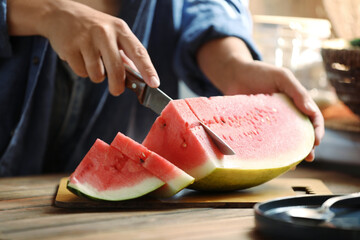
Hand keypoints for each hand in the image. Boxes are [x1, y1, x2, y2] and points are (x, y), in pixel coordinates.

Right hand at [7, 0, 158, 95]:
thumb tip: (138, 78)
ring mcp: (85, 39)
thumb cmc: (93, 28)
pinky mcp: (69, 47)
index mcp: (120, 29)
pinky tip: (79, 57)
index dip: (148, 69)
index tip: (154, 83)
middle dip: (118, 86)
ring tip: (92, 62)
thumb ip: (125, 55)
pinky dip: (82, 70)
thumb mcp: (113, 33)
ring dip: (96, 76)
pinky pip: (81, 72)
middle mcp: (104, 32)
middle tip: (117, 91)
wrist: (60, 14)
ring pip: (97, 74)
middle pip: (117, 70)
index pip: (138, 52)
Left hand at [197, 37, 323, 160]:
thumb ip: (297, 92)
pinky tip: (271, 160)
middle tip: (308, 157)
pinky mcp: (255, 128)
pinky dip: (270, 151)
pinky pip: (265, 142)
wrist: (234, 75)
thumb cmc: (260, 73)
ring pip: (284, 141)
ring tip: (292, 164)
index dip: (317, 130)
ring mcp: (270, 123)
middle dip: (306, 147)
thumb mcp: (281, 77)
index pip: (312, 118)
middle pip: (301, 134)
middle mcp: (286, 115)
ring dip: (290, 153)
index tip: (316, 141)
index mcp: (296, 103)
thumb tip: (311, 111)